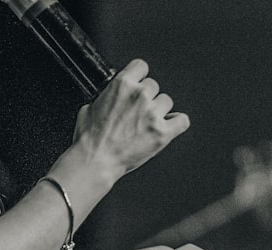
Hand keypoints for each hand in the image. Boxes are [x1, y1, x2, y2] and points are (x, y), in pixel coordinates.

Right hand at [72, 59, 189, 180]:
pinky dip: (177, 123)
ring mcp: (152, 114)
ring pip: (167, 101)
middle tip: (137, 112)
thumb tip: (109, 99)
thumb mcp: (89, 108)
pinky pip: (182, 120)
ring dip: (159, 110)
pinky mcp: (162, 133)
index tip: (138, 84)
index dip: (139, 76)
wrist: (95, 161)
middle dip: (146, 97)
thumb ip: (105, 98)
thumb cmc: (90, 139)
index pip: (141, 66)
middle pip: (154, 85)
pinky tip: (169, 126)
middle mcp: (140, 96)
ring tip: (147, 123)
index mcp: (122, 85)